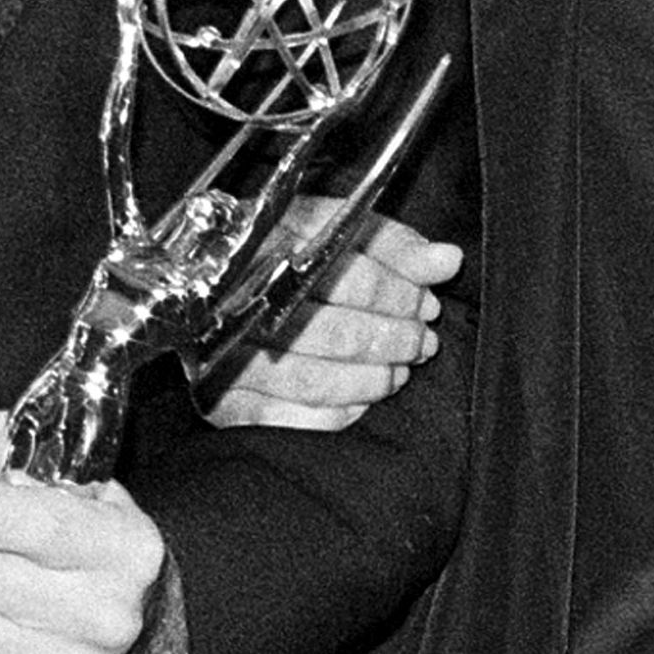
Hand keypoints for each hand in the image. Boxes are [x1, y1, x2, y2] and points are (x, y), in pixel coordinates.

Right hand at [201, 213, 459, 430]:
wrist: (205, 292)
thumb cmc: (288, 258)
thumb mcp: (335, 234)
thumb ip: (392, 246)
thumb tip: (447, 260)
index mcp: (266, 240)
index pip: (344, 270)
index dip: (397, 292)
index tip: (426, 303)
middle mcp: (237, 294)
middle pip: (331, 329)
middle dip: (390, 340)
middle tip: (421, 342)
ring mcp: (224, 351)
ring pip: (311, 378)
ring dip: (368, 380)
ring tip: (398, 373)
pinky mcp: (220, 398)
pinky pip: (283, 419)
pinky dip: (332, 415)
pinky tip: (359, 404)